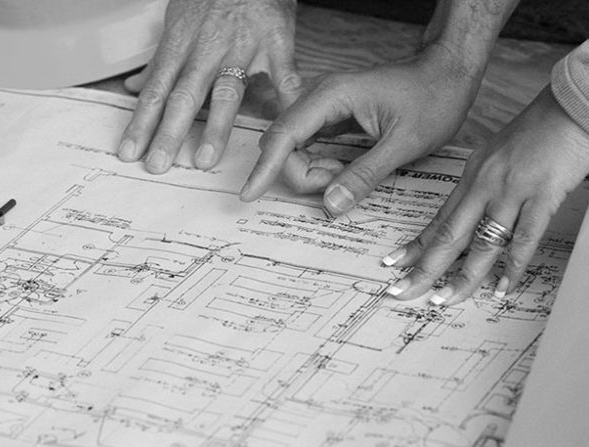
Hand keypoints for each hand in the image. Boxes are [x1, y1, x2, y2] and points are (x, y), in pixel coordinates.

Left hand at [117, 0, 300, 172]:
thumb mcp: (176, 20)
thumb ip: (158, 61)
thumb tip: (132, 87)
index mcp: (180, 44)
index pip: (155, 90)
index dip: (141, 122)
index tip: (129, 151)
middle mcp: (207, 48)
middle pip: (183, 95)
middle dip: (169, 133)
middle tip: (158, 165)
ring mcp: (242, 46)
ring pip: (225, 91)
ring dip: (214, 127)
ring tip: (204, 159)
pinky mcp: (275, 42)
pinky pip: (282, 75)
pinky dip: (286, 101)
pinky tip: (284, 126)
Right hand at [239, 43, 482, 215]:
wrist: (449, 73)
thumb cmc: (433, 98)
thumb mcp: (404, 144)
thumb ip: (364, 175)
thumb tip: (330, 204)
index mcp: (332, 97)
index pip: (284, 136)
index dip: (265, 168)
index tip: (248, 194)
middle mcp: (320, 97)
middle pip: (283, 144)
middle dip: (300, 173)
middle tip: (338, 185)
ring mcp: (324, 106)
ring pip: (294, 147)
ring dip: (311, 170)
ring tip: (346, 176)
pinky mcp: (332, 115)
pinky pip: (310, 144)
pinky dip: (319, 164)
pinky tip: (341, 170)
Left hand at [384, 86, 588, 304]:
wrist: (571, 105)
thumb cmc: (539, 129)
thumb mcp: (497, 154)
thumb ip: (483, 184)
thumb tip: (472, 212)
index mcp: (472, 176)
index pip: (438, 219)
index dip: (415, 245)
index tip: (395, 265)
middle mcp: (485, 185)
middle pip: (449, 236)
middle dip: (424, 268)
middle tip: (403, 291)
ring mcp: (512, 191)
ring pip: (482, 243)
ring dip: (462, 276)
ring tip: (444, 300)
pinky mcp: (542, 195)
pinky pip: (524, 238)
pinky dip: (512, 266)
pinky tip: (502, 286)